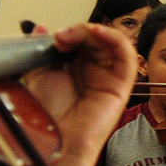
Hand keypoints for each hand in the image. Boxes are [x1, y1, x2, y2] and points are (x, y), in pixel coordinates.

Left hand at [20, 22, 137, 157]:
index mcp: (75, 69)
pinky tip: (97, 32)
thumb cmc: (47, 115)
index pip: (81, 39)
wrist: (54, 138)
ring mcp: (108, 77)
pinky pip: (127, 56)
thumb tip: (41, 27)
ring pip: (111, 43)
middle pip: (96, 39)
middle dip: (78, 32)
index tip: (52, 37)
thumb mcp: (38, 73)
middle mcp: (93, 72)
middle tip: (60, 38)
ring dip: (93, 32)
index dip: (70, 33)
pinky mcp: (121, 85)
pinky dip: (115, 39)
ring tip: (74, 36)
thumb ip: (41, 49)